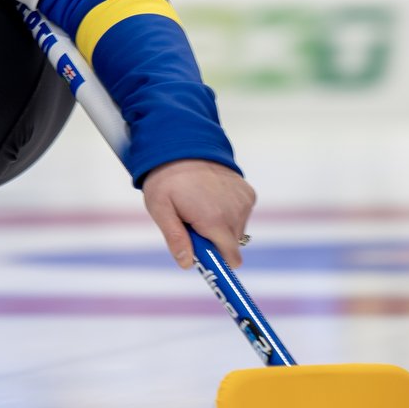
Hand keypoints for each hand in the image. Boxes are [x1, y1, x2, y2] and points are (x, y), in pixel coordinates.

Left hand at [141, 159, 255, 269]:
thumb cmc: (166, 178)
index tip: (203, 256)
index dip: (217, 261)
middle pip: (231, 246)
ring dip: (220, 226)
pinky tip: (211, 197)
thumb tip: (187, 264)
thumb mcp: (161, 209)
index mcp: (214, 220)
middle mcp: (235, 212)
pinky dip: (228, 211)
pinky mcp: (248, 193)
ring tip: (199, 206)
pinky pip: (241, 213)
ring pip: (236, 230)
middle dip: (214, 241)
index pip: (230, 259)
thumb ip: (176, 239)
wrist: (182, 143)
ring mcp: (244, 202)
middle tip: (192, 224)